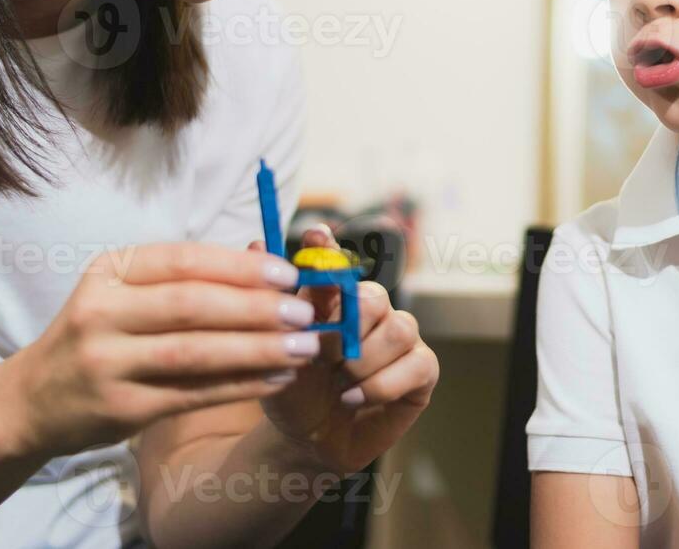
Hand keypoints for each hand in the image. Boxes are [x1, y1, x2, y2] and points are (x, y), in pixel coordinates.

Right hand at [0, 242, 321, 459]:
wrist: (32, 400)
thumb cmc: (99, 335)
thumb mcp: (124, 293)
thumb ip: (185, 279)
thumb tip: (267, 263)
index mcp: (109, 272)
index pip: (183, 260)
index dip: (240, 266)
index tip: (287, 273)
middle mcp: (101, 313)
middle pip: (192, 305)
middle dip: (256, 308)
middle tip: (303, 313)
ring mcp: (107, 363)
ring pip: (195, 353)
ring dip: (257, 350)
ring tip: (303, 348)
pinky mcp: (121, 409)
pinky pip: (193, 394)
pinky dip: (241, 386)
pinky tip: (277, 379)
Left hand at [251, 226, 439, 474]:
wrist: (307, 442)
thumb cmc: (293, 394)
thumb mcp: (274, 353)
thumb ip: (272, 307)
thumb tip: (257, 244)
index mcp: (334, 299)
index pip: (335, 264)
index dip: (328, 249)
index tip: (315, 237)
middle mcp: (372, 310)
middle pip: (373, 296)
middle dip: (348, 330)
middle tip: (326, 358)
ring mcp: (400, 338)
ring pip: (399, 329)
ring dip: (364, 363)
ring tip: (339, 385)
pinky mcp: (421, 370)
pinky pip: (416, 364)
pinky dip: (381, 385)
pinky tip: (353, 398)